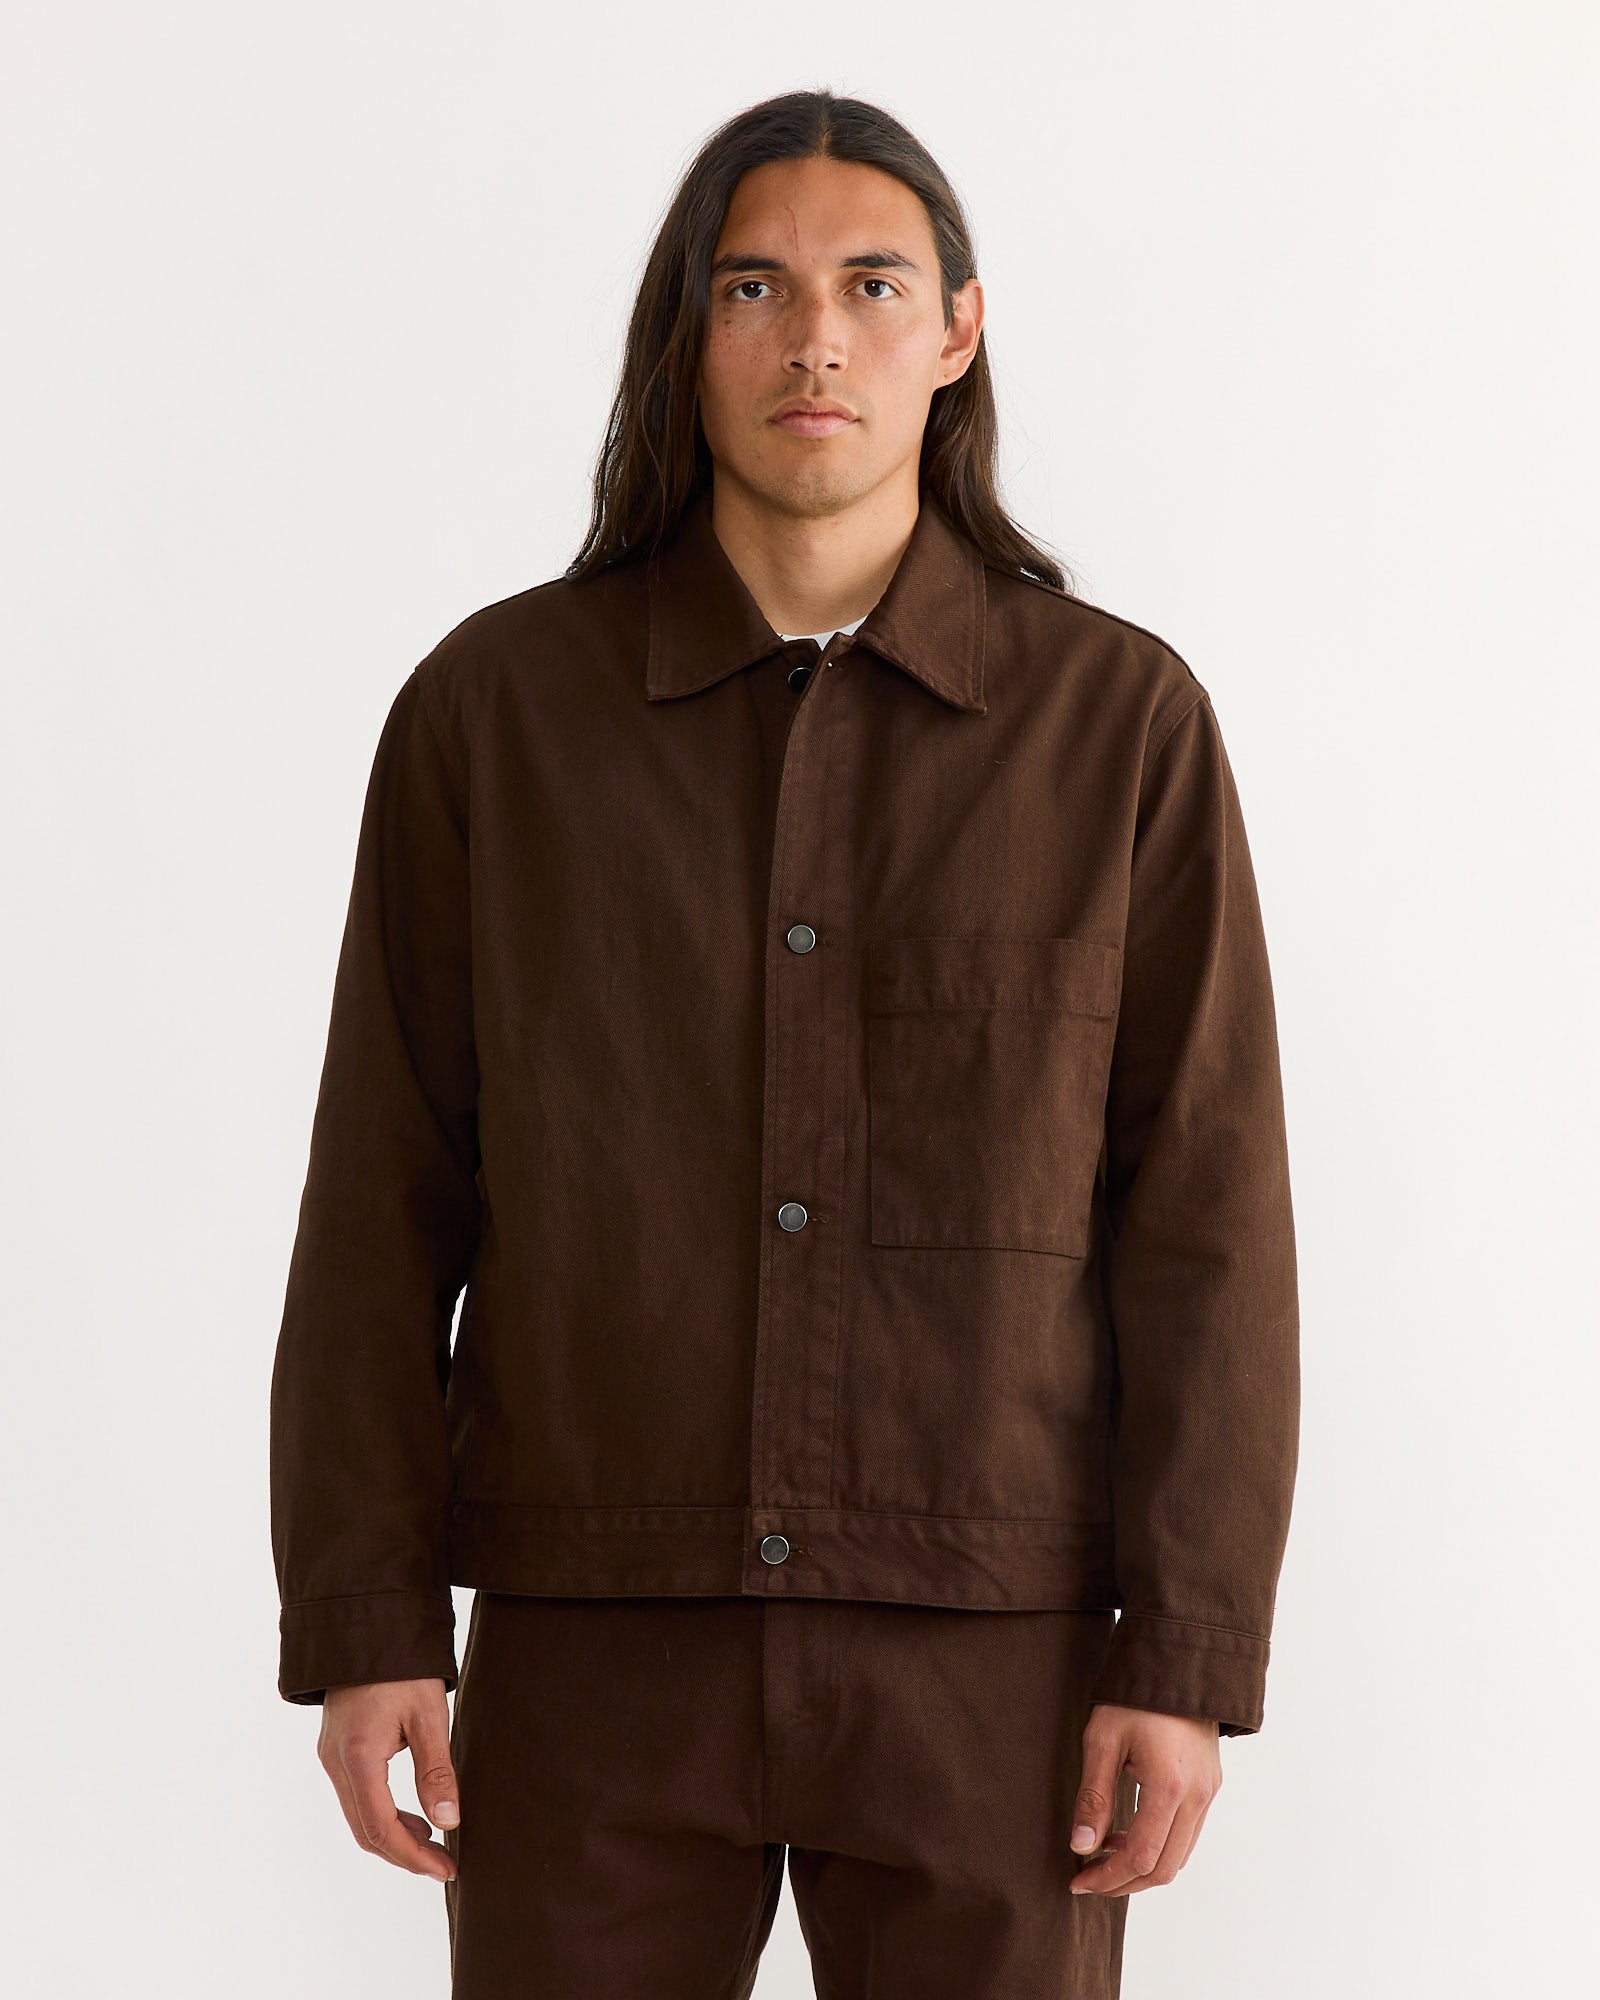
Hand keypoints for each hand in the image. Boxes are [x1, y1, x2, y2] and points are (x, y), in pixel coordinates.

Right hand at [316, 1678, 460, 1882]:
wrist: (369, 1622)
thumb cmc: (403, 1664)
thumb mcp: (428, 1715)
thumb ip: (436, 1771)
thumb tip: (449, 1822)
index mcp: (357, 1756)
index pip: (380, 1828)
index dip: (413, 1857)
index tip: (445, 1870)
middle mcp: (335, 1762)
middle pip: (365, 1830)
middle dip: (404, 1853)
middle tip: (443, 1864)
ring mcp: (331, 1755)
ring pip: (358, 1816)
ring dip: (393, 1835)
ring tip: (434, 1841)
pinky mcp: (335, 1747)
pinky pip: (355, 1796)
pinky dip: (382, 1813)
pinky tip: (413, 1814)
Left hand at [1067, 1703, 1220, 1895]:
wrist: (1176, 1662)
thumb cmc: (1133, 1697)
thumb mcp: (1102, 1740)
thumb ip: (1093, 1796)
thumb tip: (1081, 1846)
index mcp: (1169, 1786)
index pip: (1141, 1857)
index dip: (1108, 1877)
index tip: (1079, 1881)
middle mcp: (1196, 1796)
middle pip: (1164, 1868)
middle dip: (1124, 1881)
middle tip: (1089, 1878)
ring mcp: (1208, 1792)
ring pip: (1180, 1856)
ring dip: (1142, 1866)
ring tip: (1103, 1854)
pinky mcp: (1209, 1785)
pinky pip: (1188, 1835)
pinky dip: (1159, 1846)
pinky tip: (1128, 1833)